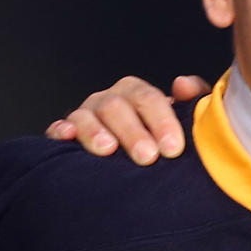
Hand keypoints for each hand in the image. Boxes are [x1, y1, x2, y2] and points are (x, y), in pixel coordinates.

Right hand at [46, 74, 210, 162]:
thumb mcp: (181, 123)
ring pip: (86, 117)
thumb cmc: (159, 143)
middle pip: (117, 107)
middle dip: (132, 132)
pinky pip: (59, 129)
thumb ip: (192, 102)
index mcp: (136, 95)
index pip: (148, 99)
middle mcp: (109, 102)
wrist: (134, 165)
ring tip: (107, 149)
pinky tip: (66, 137)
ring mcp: (85, 117)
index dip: (161, 121)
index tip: (173, 148)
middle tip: (147, 157)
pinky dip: (61, 131)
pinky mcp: (65, 134)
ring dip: (96, 131)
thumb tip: (183, 84)